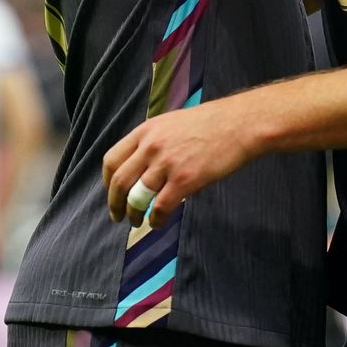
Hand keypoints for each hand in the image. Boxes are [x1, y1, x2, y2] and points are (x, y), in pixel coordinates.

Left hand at [101, 99, 263, 228]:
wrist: (239, 124)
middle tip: (117, 216)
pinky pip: (160, 207)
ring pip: (137, 197)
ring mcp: (167, 164)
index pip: (112, 159)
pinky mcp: (185, 180)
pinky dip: (155, 219)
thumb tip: (140, 167)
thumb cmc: (210, 124)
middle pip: (119, 182)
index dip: (107, 182)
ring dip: (133, 214)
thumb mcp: (171, 123)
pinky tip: (157, 223)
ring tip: (136, 222)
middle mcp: (151, 147)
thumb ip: (152, 141)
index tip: (110, 193)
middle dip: (115, 204)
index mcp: (145, 131)